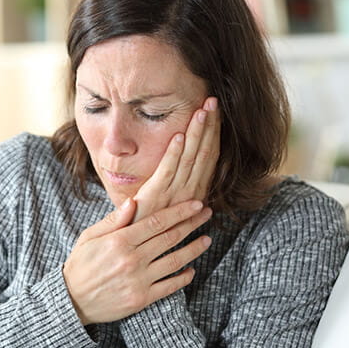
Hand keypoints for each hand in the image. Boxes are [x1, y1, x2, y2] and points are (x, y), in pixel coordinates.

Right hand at [63, 198, 212, 325]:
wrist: (72, 300)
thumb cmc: (81, 264)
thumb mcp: (90, 237)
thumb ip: (113, 220)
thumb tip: (133, 201)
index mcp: (119, 241)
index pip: (157, 222)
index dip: (179, 212)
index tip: (195, 204)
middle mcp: (132, 259)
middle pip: (170, 238)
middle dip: (192, 224)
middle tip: (207, 214)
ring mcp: (139, 280)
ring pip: (174, 261)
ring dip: (194, 249)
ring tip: (207, 240)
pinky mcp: (142, 299)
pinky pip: (169, 286)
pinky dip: (183, 277)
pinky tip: (191, 270)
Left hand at [133, 97, 219, 221]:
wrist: (132, 246)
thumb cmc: (148, 223)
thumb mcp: (170, 204)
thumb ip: (181, 190)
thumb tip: (200, 191)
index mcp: (195, 192)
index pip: (208, 157)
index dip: (213, 133)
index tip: (216, 111)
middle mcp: (189, 192)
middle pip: (203, 153)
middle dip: (209, 126)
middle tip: (213, 100)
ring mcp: (173, 195)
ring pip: (189, 158)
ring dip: (196, 134)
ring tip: (202, 111)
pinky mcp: (155, 196)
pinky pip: (167, 171)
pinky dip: (174, 152)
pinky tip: (179, 135)